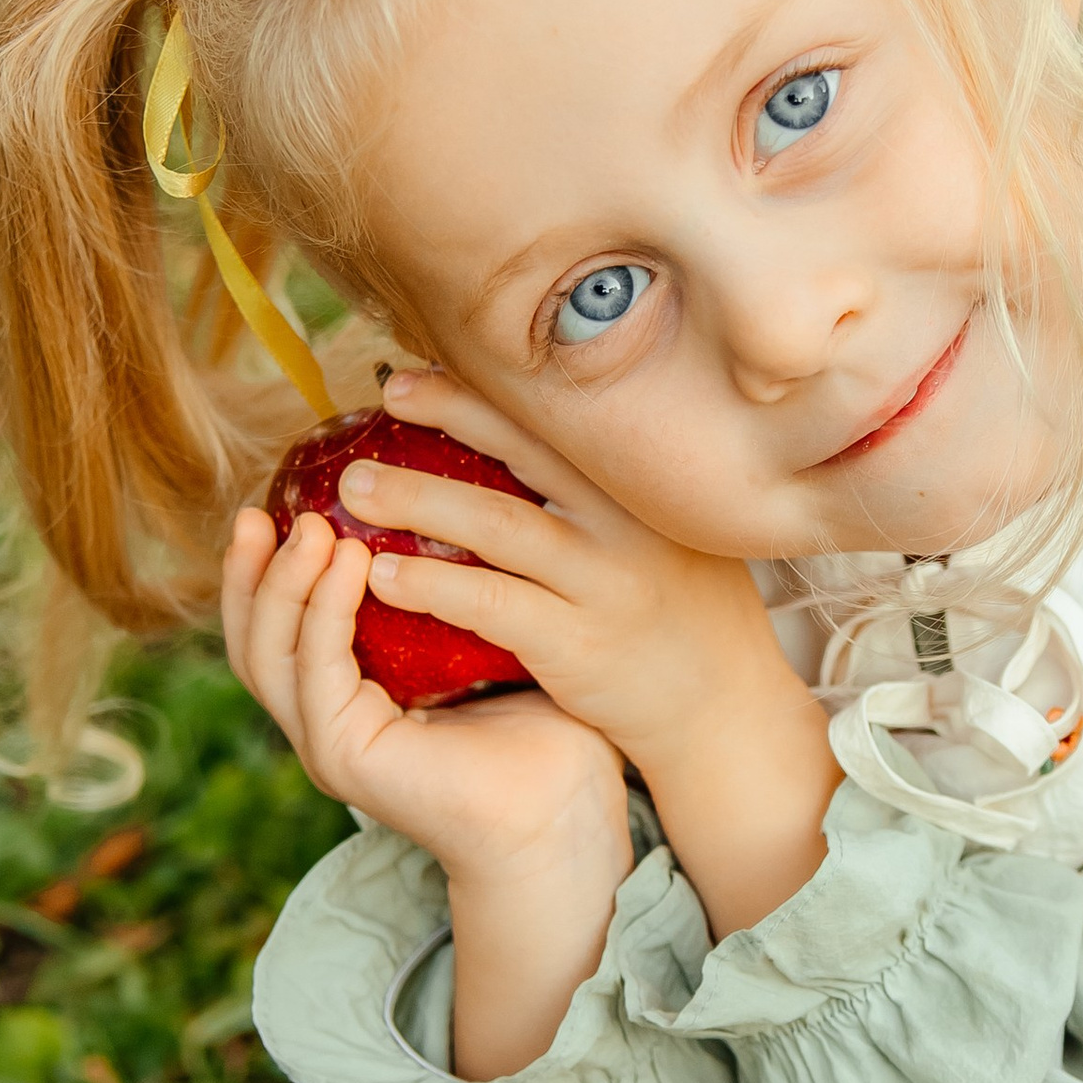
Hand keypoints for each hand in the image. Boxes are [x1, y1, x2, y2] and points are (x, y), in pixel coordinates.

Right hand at [223, 499, 629, 879]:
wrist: (565, 816)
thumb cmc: (547, 732)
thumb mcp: (487, 643)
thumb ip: (452, 591)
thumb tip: (455, 503)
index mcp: (350, 704)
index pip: (282, 631)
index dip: (269, 570)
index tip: (281, 504)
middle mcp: (327, 726)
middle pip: (253, 642)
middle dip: (249, 573)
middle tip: (259, 510)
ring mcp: (329, 746)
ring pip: (268, 656)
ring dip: (282, 584)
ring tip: (311, 526)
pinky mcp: (345, 758)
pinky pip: (319, 672)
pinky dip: (325, 612)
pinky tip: (350, 562)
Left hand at [311, 370, 838, 935]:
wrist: (728, 714)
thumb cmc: (689, 620)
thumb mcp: (670, 536)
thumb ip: (614, 496)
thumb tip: (532, 445)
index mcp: (644, 488)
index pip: (560, 417)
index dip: (490, 387)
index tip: (434, 368)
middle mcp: (628, 523)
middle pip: (529, 448)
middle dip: (454, 410)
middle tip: (387, 392)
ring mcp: (604, 583)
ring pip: (499, 524)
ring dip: (419, 498)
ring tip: (354, 486)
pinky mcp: (580, 644)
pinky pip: (492, 605)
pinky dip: (434, 585)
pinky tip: (383, 576)